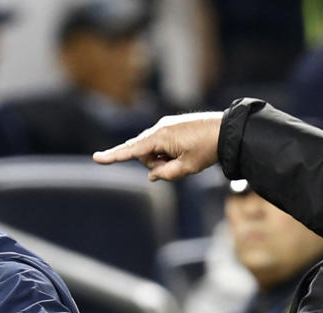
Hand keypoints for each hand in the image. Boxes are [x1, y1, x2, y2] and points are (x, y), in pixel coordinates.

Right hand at [93, 112, 222, 181]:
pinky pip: (162, 144)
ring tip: (185, 158)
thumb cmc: (207, 149)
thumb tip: (152, 175)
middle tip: (178, 166)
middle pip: (144, 154)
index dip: (114, 156)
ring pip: (153, 150)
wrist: (227, 131)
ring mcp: (166, 126)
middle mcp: (159, 128)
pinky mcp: (172, 127)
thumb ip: (165, 174)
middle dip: (155, 164)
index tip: (96, 158)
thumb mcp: (186, 168)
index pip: (131, 150)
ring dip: (164, 159)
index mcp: (160, 137)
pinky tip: (185, 152)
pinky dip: (168, 153)